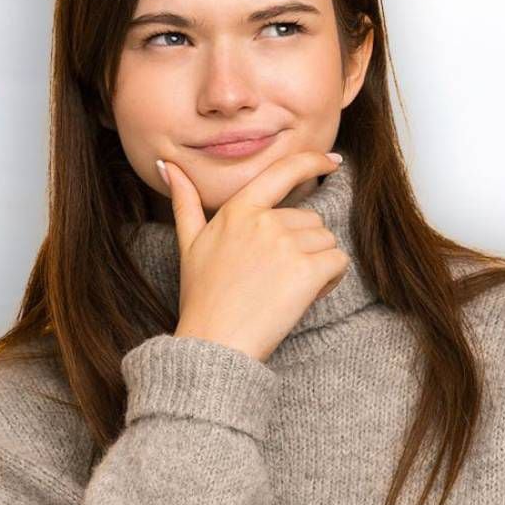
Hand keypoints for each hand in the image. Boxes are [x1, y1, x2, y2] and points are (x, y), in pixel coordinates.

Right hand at [157, 150, 348, 363]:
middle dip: (302, 246)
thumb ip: (184, 202)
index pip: (282, 171)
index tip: (332, 161)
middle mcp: (263, 221)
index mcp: (238, 210)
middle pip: (309, 219)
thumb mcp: (188, 244)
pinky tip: (304, 297)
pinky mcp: (306, 270)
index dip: (312, 161)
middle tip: (274, 278)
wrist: (214, 344)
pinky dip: (330, 280)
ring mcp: (285, 244)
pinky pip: (338, 262)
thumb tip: (167, 165)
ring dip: (317, 264)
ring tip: (285, 290)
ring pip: (326, 241)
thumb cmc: (202, 298)